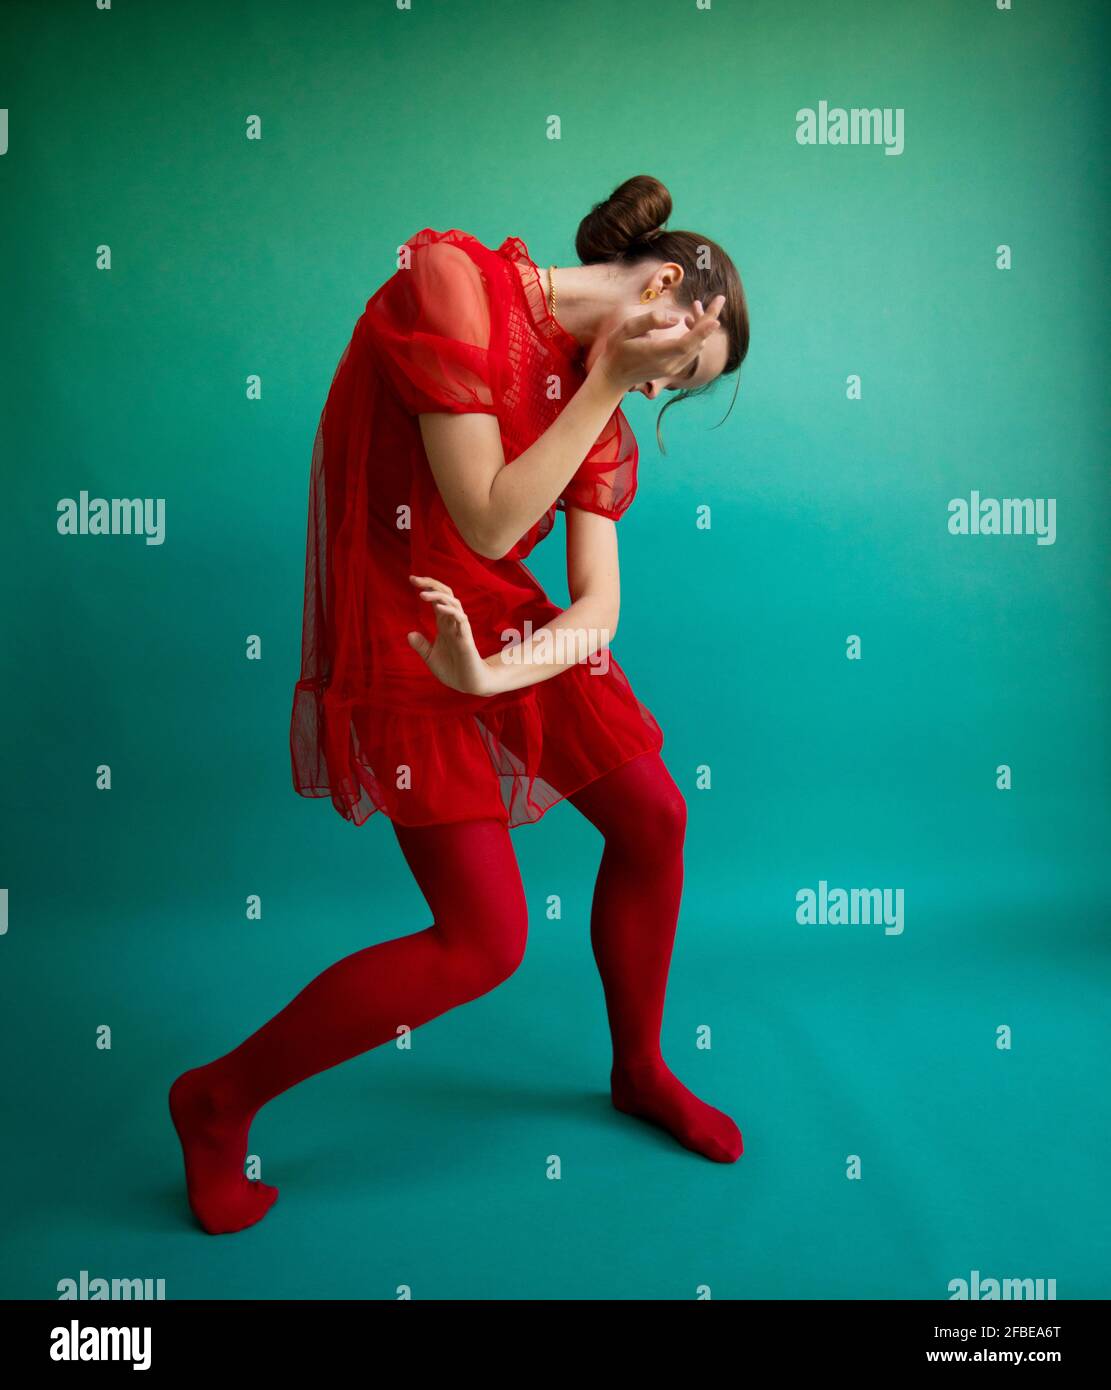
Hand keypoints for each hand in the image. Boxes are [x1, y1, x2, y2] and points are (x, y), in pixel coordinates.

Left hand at [406, 575, 496, 695]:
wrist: (468, 684)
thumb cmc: (452, 670)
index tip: (411, 580)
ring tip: (422, 594)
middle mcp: (452, 622)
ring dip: (438, 596)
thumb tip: (409, 634)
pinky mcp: (466, 638)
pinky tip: (437, 608)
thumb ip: (421, 645)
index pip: (436, 599)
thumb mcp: (430, 657)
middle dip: (431, 584)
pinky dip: (450, 611)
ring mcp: (460, 628)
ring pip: (453, 603)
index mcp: (444, 624)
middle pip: (446, 594)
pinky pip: (461, 619)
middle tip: (414, 579)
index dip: (426, 587)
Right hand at [595, 295, 725, 391]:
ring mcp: (673, 368)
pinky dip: (696, 334)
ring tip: (697, 305)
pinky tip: (688, 321)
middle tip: (719, 299)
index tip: (716, 319)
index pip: (685, 343)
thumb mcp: (626, 329)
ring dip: (702, 325)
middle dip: (709, 319)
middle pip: (697, 342)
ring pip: (697, 345)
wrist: (613, 377)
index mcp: (657, 354)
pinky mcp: (674, 367)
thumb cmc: (617, 350)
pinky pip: (691, 350)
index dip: (702, 331)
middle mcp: (670, 364)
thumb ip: (650, 320)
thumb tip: (676, 319)